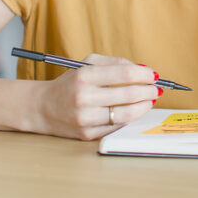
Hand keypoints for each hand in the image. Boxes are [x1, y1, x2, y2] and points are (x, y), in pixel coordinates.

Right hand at [34, 54, 160, 139]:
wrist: (42, 107)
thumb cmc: (70, 84)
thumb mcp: (87, 64)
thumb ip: (115, 63)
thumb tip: (143, 69)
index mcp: (84, 76)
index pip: (124, 73)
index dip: (144, 74)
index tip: (152, 75)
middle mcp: (83, 97)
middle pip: (128, 94)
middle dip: (148, 91)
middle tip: (155, 89)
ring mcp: (85, 118)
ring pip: (126, 113)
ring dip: (144, 106)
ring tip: (150, 100)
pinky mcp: (86, 134)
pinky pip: (116, 126)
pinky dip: (129, 118)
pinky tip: (134, 111)